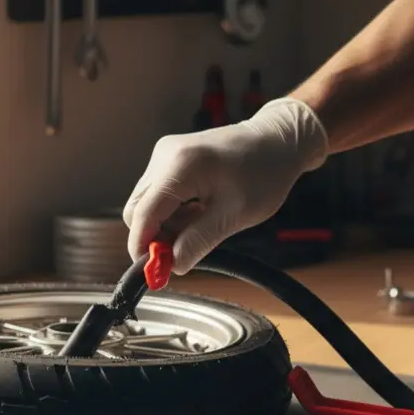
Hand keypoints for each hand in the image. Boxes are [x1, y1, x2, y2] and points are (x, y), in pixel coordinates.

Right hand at [122, 97, 329, 274]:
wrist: (276, 142)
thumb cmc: (264, 174)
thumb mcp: (235, 215)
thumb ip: (199, 241)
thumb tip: (172, 265)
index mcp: (180, 166)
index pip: (143, 214)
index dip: (143, 247)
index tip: (154, 272)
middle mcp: (165, 155)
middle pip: (137, 210)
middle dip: (155, 237)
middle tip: (184, 252)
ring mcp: (164, 154)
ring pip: (145, 204)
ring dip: (166, 225)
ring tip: (202, 225)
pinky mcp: (169, 158)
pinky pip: (157, 194)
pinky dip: (171, 212)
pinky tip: (199, 212)